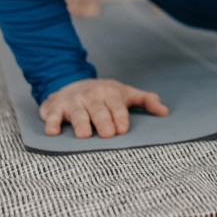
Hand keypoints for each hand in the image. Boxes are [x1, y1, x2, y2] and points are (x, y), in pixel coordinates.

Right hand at [39, 78, 168, 138]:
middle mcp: (91, 96)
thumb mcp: (126, 93)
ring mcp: (72, 101)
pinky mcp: (54, 107)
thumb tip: (165, 112)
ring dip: (80, 123)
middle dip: (103, 121)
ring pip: (77, 113)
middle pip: (98, 111)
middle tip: (107, 135)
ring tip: (84, 135)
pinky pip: (52, 115)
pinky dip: (51, 122)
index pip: (116, 107)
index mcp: (109, 93)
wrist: (70, 81)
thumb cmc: (104, 94)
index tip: (122, 130)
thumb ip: (146, 101)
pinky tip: (53, 132)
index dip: (119, 118)